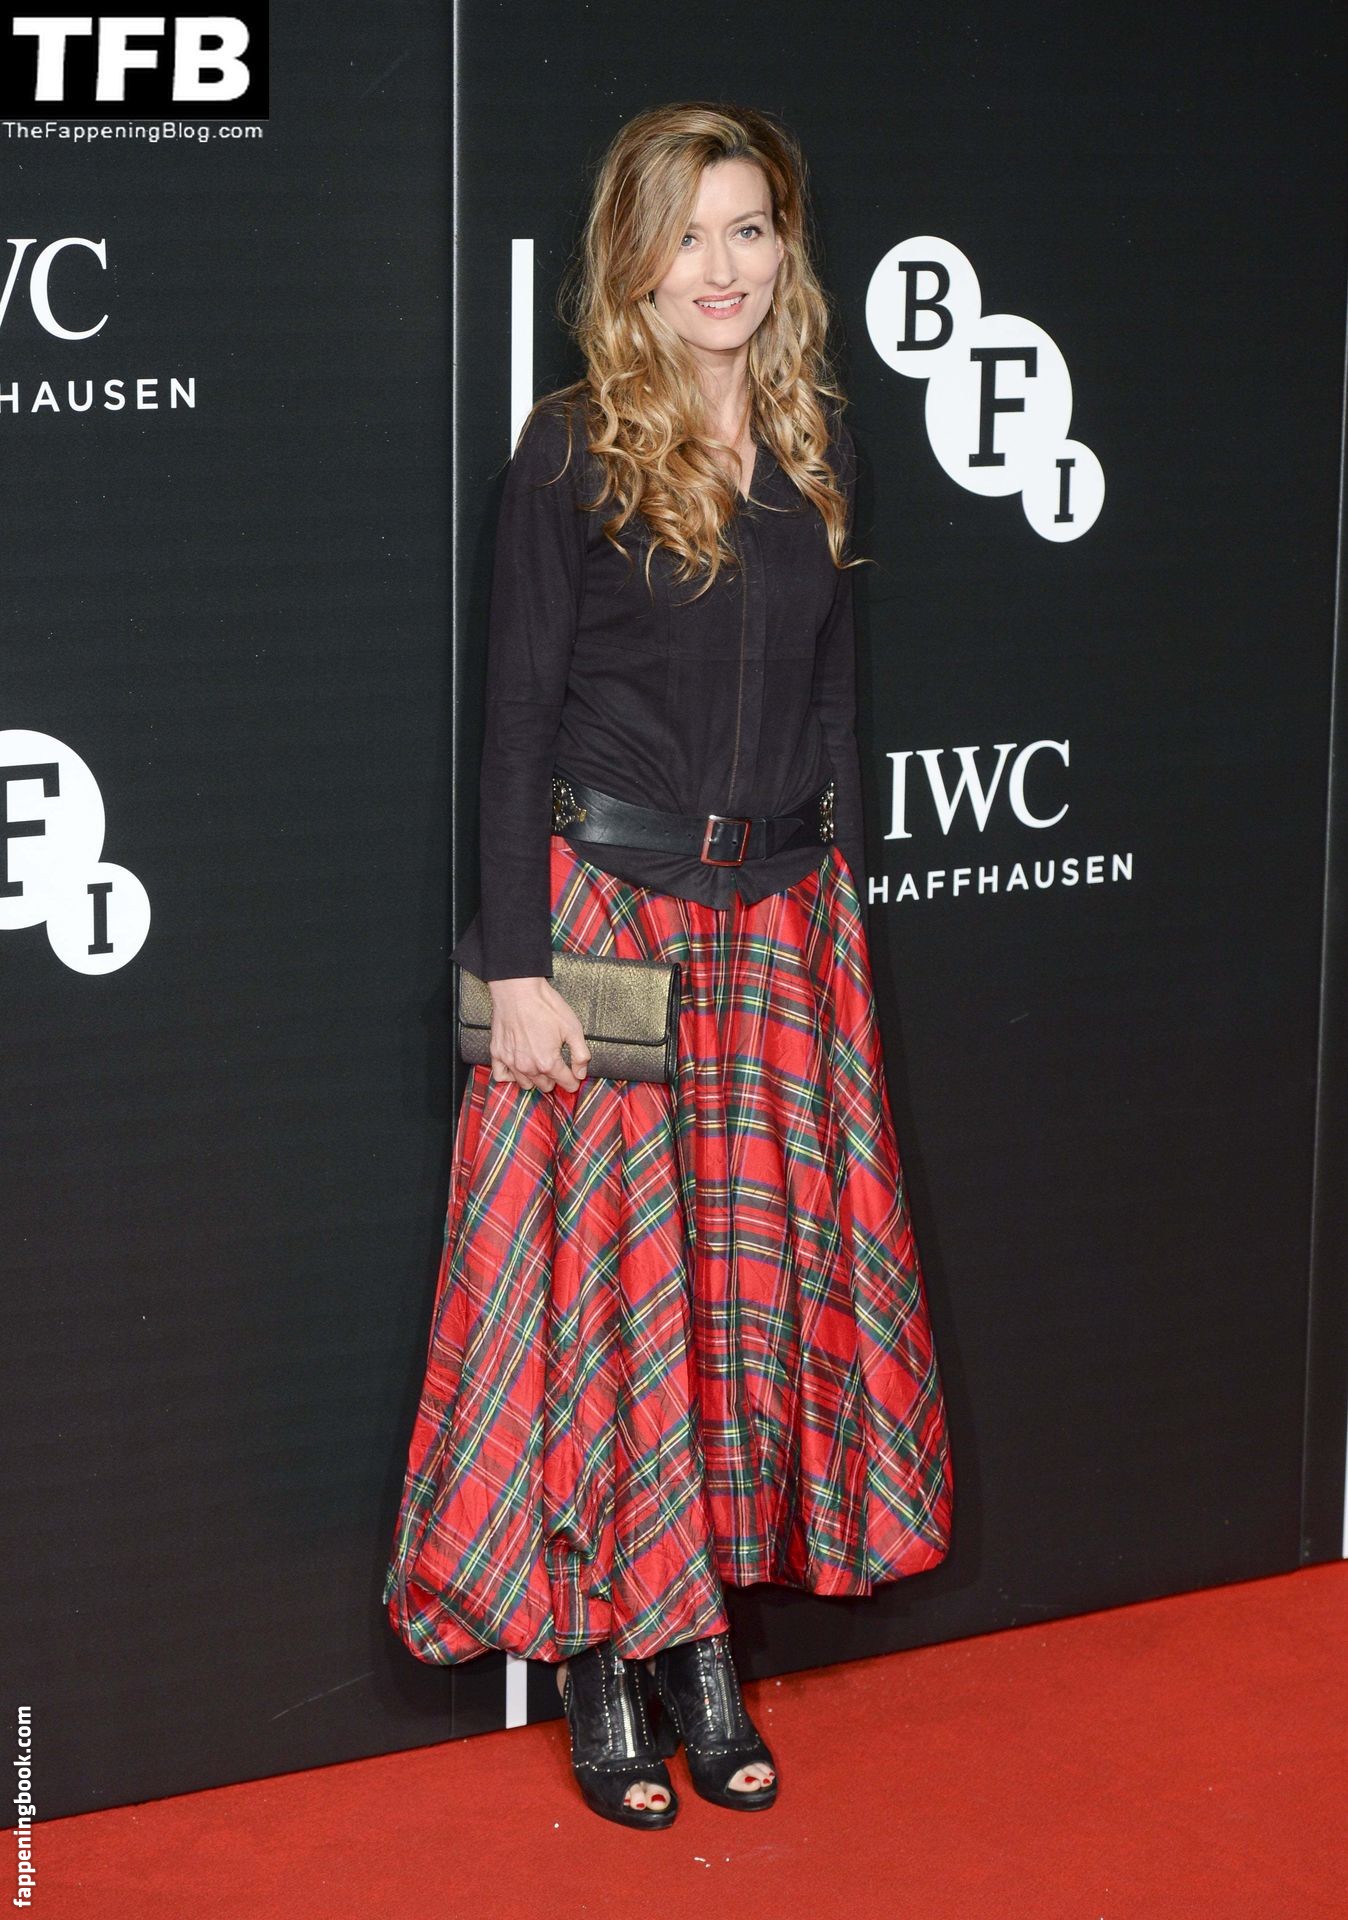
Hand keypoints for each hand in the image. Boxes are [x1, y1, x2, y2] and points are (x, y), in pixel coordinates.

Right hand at [485, 975, 591, 1092]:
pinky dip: (511, 1076)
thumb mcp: (573, 1028)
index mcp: (548, 1062)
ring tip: (539, 1065)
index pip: (566, 1083)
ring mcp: (510, 1062)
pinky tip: (518, 1067)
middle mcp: (528, 1067)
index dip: (573, 1081)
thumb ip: (580, 1055)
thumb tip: (581, 1073)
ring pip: (526, 1084)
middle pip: (546, 1086)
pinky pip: (502, 1076)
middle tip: (557, 1066)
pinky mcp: (497, 1053)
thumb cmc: (545, 1006)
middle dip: (554, 1079)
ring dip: (535, 1079)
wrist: (518, 990)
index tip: (574, 1077)